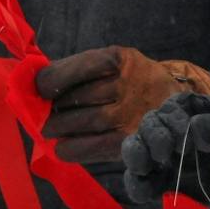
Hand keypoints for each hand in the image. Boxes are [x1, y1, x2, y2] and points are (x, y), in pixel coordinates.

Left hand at [35, 46, 209, 163]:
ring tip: (49, 129)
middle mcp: (129, 85)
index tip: (39, 87)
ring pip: (86, 121)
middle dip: (54, 107)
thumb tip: (36, 84)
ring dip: (61, 127)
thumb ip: (79, 70)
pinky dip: (73, 148)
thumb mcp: (113, 64)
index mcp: (121, 59)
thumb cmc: (130, 82)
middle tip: (41, 114)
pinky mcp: (132, 140)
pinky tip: (61, 148)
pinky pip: (95, 146)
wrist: (173, 104)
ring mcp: (132, 114)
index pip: (83, 66)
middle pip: (80, 96)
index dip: (55, 77)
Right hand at [121, 94, 209, 207]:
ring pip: (135, 151)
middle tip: (166, 153)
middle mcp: (172, 132)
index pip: (169, 110)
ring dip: (136, 157)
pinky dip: (137, 185)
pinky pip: (138, 182)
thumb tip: (192, 130)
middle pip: (147, 127)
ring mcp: (165, 159)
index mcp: (191, 112)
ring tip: (146, 167)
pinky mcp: (162, 185)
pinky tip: (147, 191)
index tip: (184, 139)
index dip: (171, 123)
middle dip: (152, 138)